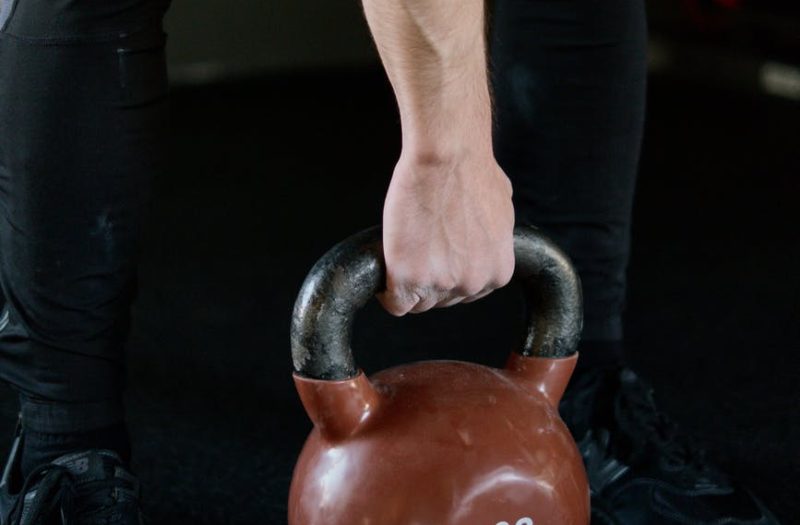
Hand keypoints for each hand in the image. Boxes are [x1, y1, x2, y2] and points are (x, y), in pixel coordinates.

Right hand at [378, 150, 514, 315]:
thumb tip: (483, 236)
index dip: (446, 275)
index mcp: (497, 272)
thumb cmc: (472, 171)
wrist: (446, 157)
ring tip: (404, 251)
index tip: (435, 261)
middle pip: (441, 300)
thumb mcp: (501, 211)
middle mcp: (472, 284)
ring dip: (408, 282)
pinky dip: (387, 292)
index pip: (465, 294)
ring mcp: (440, 283)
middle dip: (429, 278)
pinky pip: (395, 303)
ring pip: (417, 303)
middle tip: (419, 248)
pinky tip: (387, 269)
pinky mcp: (408, 278)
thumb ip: (493, 238)